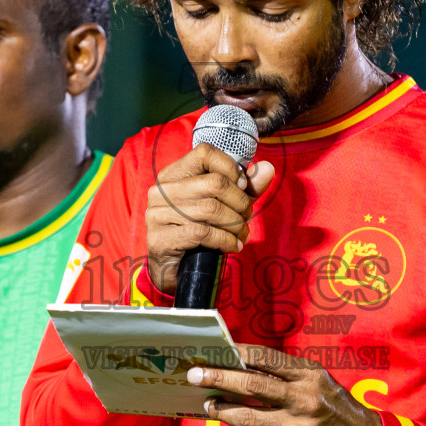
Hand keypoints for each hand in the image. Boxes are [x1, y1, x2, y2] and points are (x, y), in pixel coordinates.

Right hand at [145, 144, 274, 292]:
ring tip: (242, 234)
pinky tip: (233, 246)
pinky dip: (225, 240)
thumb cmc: (198, 234)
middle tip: (246, 217)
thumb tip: (268, 168)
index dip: (230, 168)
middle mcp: (161, 190)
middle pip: (214, 183)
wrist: (174, 272)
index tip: (242, 187)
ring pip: (211, 209)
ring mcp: (157, 214)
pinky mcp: (160, 238)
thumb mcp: (224, 207)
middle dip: (240, 202)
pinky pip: (203, 233)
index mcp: (174, 175)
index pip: (204, 153)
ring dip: (235, 224)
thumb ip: (245, 188)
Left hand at [191, 344, 384, 425]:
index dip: (237, 353)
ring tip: (209, 404)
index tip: (215, 350)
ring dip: (223, 409)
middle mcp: (304, 400)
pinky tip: (231, 422)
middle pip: (252, 385)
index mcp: (310, 376)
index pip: (266, 359)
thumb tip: (242, 365)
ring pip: (248, 417)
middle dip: (219, 378)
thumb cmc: (337, 406)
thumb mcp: (319, 381)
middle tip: (195, 375)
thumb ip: (286, 374)